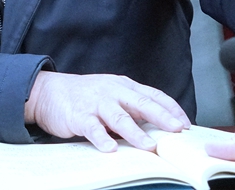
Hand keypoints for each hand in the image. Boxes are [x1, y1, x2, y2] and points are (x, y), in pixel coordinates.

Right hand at [24, 71, 190, 151]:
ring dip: (135, 133)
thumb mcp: (112, 95)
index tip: (186, 124)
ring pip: (119, 117)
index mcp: (124, 86)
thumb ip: (132, 108)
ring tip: (150, 146)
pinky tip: (110, 149)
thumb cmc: (86, 96)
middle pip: (141, 103)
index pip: (153, 95)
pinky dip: (102, 139)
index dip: (171, 108)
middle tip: (177, 130)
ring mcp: (96, 103)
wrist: (48, 91)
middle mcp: (112, 92)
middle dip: (161, 117)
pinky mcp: (79, 116)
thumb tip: (159, 128)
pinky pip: (92, 128)